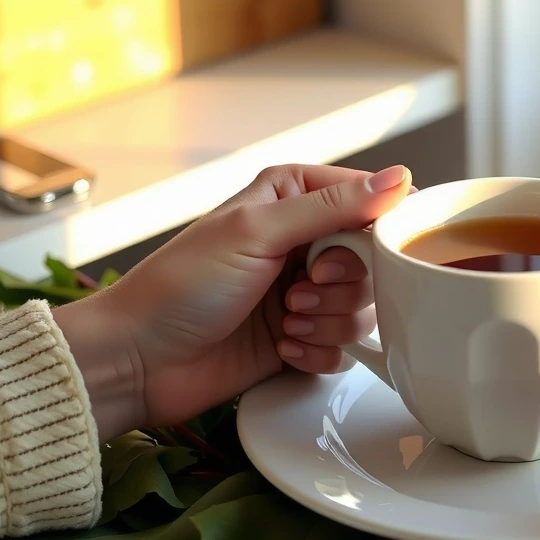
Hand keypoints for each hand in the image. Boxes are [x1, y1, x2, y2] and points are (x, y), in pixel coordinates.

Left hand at [54, 163, 412, 440]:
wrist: (141, 360)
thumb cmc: (182, 286)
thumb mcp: (258, 231)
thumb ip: (334, 206)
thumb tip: (399, 179)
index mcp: (293, 199)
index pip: (369, 201)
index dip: (369, 233)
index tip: (334, 256)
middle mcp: (305, 243)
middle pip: (374, 262)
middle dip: (340, 286)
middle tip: (297, 292)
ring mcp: (306, 293)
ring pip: (365, 308)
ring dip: (326, 321)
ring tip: (284, 321)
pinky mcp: (304, 338)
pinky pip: (346, 348)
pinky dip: (317, 352)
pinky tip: (282, 348)